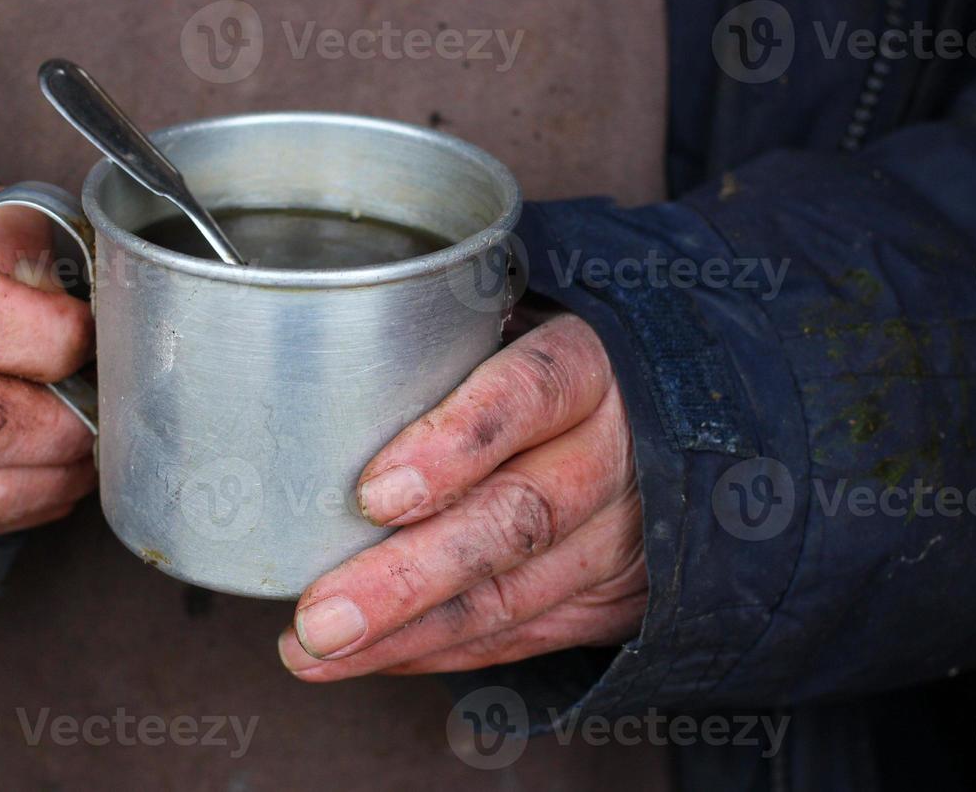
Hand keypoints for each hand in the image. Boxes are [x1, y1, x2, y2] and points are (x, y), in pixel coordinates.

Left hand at [277, 314, 646, 677]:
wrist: (659, 418)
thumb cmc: (545, 358)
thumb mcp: (517, 320)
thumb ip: (446, 340)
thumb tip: (321, 373)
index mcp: (593, 363)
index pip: (530, 393)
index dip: (453, 444)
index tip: (372, 495)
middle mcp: (620, 451)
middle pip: (518, 517)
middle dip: (410, 576)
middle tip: (322, 615)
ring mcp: (626, 533)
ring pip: (514, 594)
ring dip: (407, 633)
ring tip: (315, 648)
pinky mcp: (618, 595)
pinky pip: (524, 633)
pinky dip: (441, 650)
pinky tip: (374, 655)